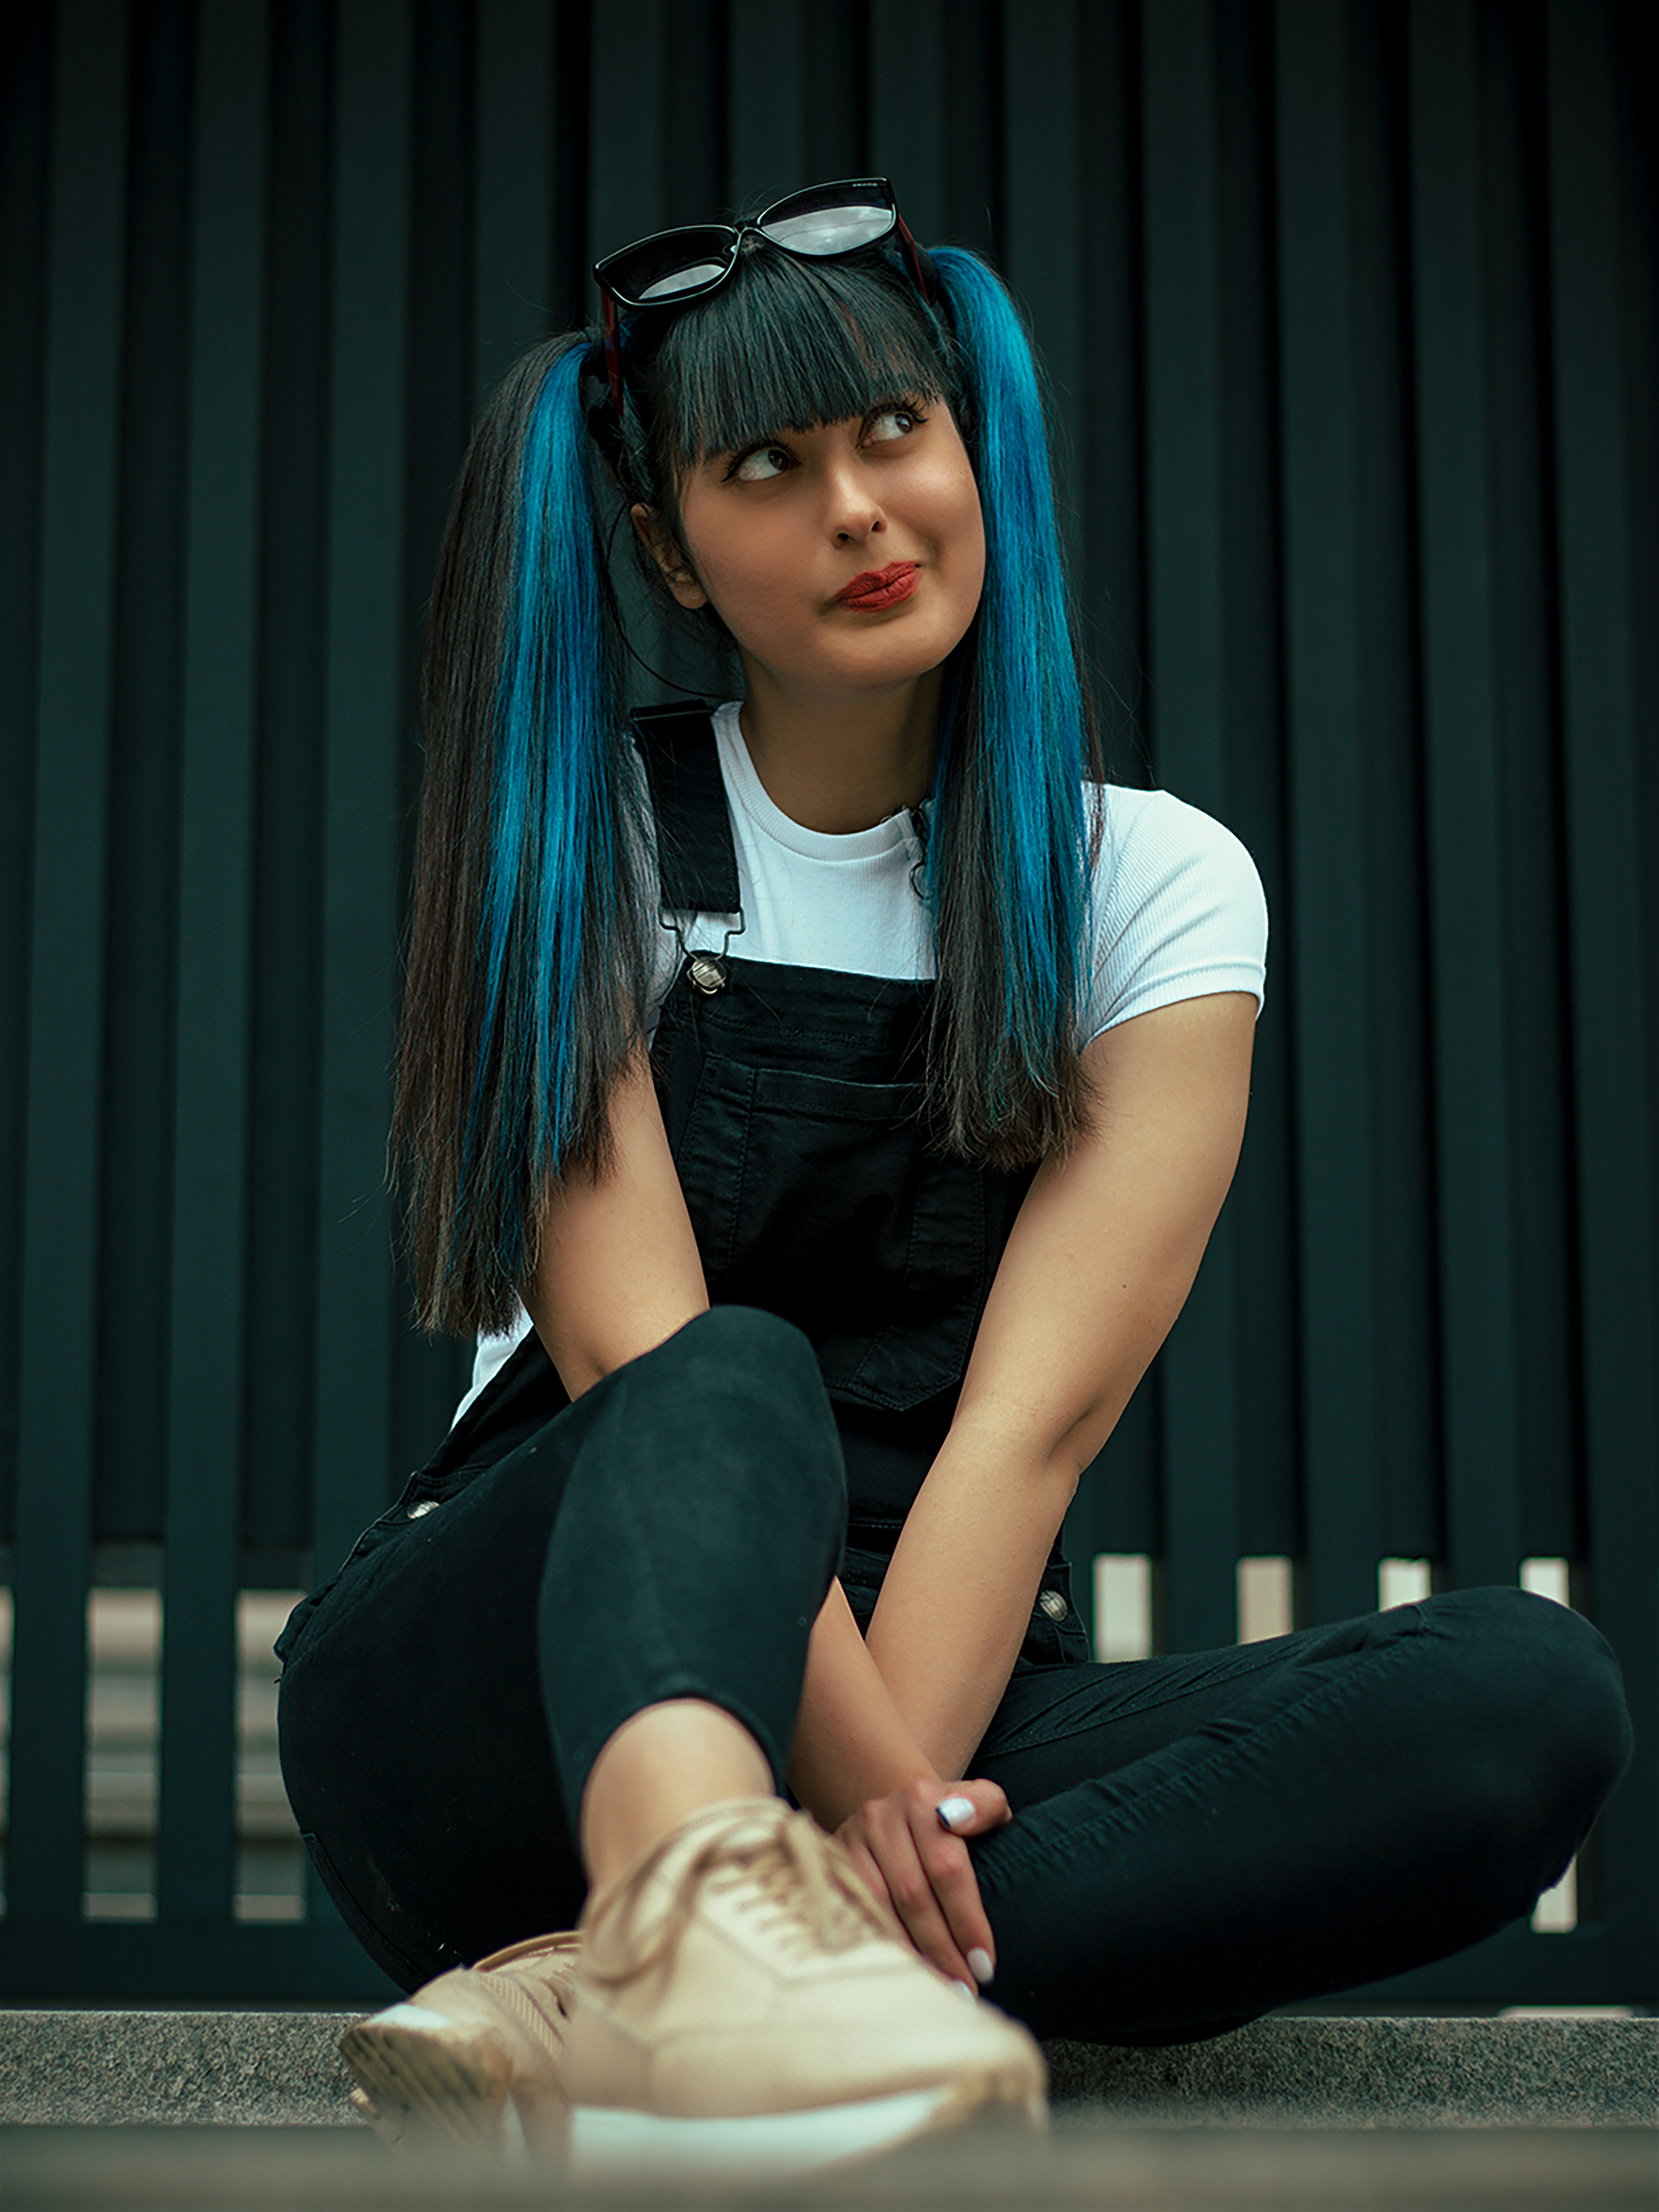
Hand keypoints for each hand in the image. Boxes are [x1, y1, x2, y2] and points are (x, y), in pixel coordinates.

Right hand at [833, 1776, 1010, 1990]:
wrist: (899, 1808)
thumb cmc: (952, 1818)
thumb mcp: (982, 1802)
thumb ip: (987, 1807)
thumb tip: (959, 1820)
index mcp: (923, 1798)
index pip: (947, 1867)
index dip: (967, 1920)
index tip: (985, 1963)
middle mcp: (883, 1815)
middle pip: (912, 1894)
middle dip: (941, 1947)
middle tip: (964, 1986)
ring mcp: (852, 1837)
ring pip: (879, 1905)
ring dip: (910, 1951)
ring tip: (936, 1985)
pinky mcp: (832, 1859)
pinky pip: (855, 1909)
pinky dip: (880, 1941)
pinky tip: (901, 1968)